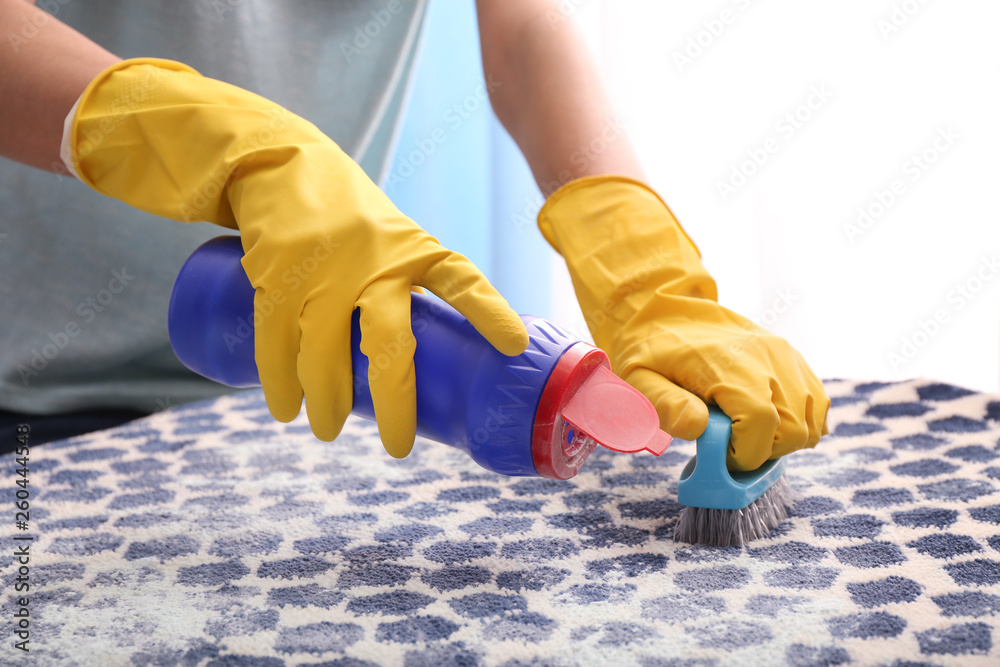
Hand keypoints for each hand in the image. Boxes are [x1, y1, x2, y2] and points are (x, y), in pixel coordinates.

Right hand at [68, 58, 528, 455]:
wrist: (281, 162)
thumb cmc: (351, 218)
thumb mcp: (395, 239)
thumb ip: (410, 289)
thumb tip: (429, 361)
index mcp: (415, 250)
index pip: (461, 281)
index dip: (490, 313)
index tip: (514, 346)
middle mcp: (375, 262)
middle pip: (389, 344)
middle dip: (394, 402)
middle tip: (399, 448)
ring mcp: (324, 270)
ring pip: (326, 354)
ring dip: (326, 403)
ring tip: (329, 430)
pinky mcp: (278, 275)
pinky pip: (277, 342)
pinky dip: (278, 382)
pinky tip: (284, 408)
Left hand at [537, 175, 828, 470]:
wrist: (666, 307)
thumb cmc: (651, 348)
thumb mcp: (639, 377)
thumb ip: (666, 404)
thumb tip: (698, 427)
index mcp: (726, 363)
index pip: (760, 423)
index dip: (745, 453)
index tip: (722, 456)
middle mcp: (764, 356)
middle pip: (794, 428)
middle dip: (765, 452)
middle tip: (733, 447)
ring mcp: (784, 355)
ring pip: (812, 420)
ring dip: (784, 440)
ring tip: (747, 433)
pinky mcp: (792, 357)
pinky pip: (818, 402)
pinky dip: (801, 422)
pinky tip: (768, 422)